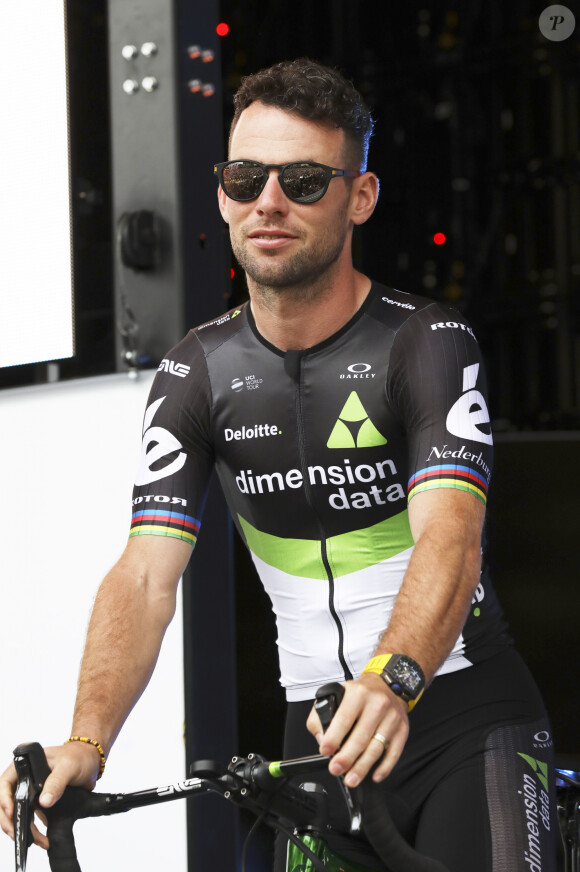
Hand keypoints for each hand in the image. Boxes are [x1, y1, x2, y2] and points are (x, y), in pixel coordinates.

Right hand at [0, 742, 100, 849]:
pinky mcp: (39, 801)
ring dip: (23, 828)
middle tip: (18, 834)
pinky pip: (30, 817)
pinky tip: (41, 838)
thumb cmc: (78, 756)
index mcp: (26, 764)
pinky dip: (33, 830)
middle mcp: (25, 778)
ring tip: (36, 840)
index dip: (4, 799)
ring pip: (18, 813)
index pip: (6, 782)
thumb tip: (44, 802)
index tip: (11, 812)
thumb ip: (56, 782)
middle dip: (10, 820)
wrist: (90, 762)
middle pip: (8, 801)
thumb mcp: (68, 766)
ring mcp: (31, 791)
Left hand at [306, 673, 408, 787]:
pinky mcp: (402, 729)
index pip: (344, 718)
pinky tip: (374, 775)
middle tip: (335, 769)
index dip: (333, 737)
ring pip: (376, 747)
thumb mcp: (336, 694)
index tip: (325, 751)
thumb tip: (321, 739)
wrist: (386, 685)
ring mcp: (391, 718)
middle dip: (346, 757)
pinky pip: (394, 752)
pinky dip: (384, 767)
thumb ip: (321, 715)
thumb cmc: (359, 694)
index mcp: (357, 693)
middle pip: (361, 737)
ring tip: (351, 778)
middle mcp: (377, 704)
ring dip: (362, 767)